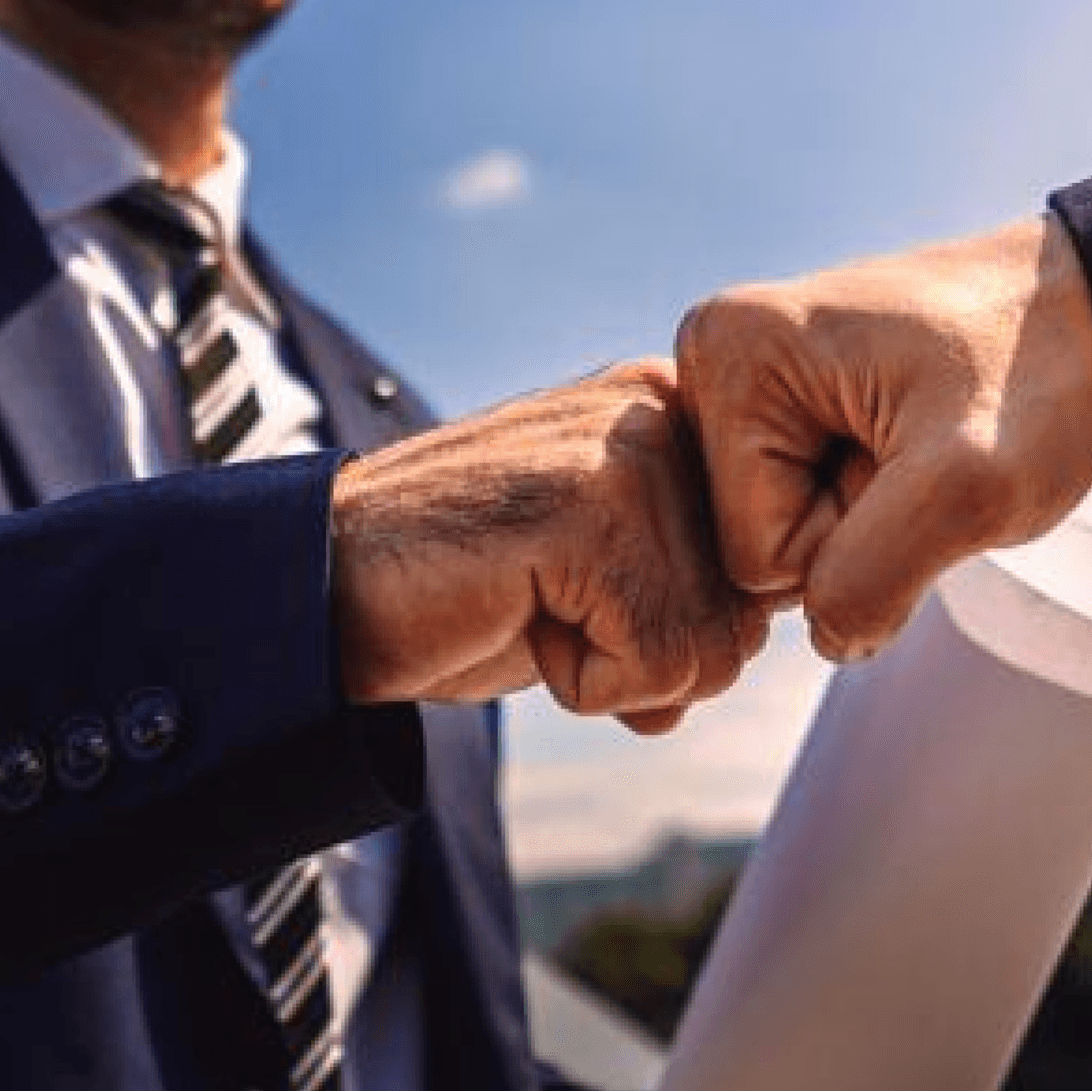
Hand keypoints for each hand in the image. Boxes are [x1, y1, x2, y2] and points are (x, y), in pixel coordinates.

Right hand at [330, 360, 770, 727]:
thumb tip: (773, 627)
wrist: (318, 590)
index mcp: (671, 407)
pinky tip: (516, 620)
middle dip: (648, 652)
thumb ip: (691, 572)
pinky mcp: (592, 513)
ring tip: (529, 606)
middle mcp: (660, 411)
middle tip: (547, 604)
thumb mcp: (599, 564)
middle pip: (746, 620)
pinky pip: (658, 667)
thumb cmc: (460, 587)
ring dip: (612, 669)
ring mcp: (628, 454)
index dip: (678, 625)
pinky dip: (581, 683)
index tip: (585, 592)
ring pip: (710, 651)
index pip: (767, 571)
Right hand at [676, 216, 1091, 660]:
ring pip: (777, 536)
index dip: (852, 538)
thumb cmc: (1034, 374)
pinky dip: (861, 498)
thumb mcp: (972, 486)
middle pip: (751, 549)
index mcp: (724, 352)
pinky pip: (794, 505)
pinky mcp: (773, 397)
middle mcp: (709, 355)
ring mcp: (739, 377)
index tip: (911, 457)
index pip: (755, 555)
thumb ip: (872, 579)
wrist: (1086, 309)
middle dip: (853, 529)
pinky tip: (901, 440)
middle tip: (920, 451)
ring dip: (861, 518)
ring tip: (914, 441)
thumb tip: (827, 640)